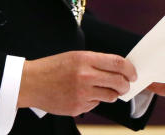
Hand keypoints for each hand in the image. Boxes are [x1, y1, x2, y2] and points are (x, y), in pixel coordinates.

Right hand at [18, 50, 135, 115]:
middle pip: (119, 82)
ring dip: (112, 94)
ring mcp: (82, 93)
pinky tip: (83, 95)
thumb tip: (118, 69)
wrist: (31, 83)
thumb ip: (96, 62)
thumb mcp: (75, 56)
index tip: (133, 73)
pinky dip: (95, 101)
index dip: (130, 69)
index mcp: (85, 59)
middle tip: (124, 85)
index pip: (118, 63)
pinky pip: (96, 105)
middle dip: (125, 85)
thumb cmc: (53, 68)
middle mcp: (85, 76)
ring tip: (103, 90)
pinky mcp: (78, 107)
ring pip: (110, 96)